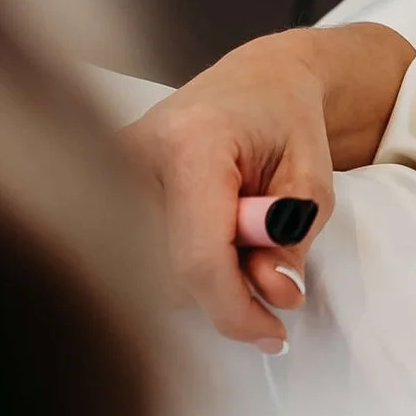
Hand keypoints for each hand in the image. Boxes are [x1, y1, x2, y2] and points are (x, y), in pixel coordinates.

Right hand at [118, 24, 411, 347]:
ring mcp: (109, 166)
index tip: (273, 335)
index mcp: (192, 144)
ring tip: (233, 229)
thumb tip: (274, 297)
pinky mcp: (101, 179)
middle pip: (169, 275)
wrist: (254, 80)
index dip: (236, 310)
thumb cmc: (287, 121)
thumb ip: (293, 242)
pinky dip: (178, 262)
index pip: (199, 259)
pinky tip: (203, 230)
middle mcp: (135, 153)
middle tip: (263, 253)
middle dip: (223, 288)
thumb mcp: (313, 182)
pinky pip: (136, 256)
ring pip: (149, 275)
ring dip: (201, 276)